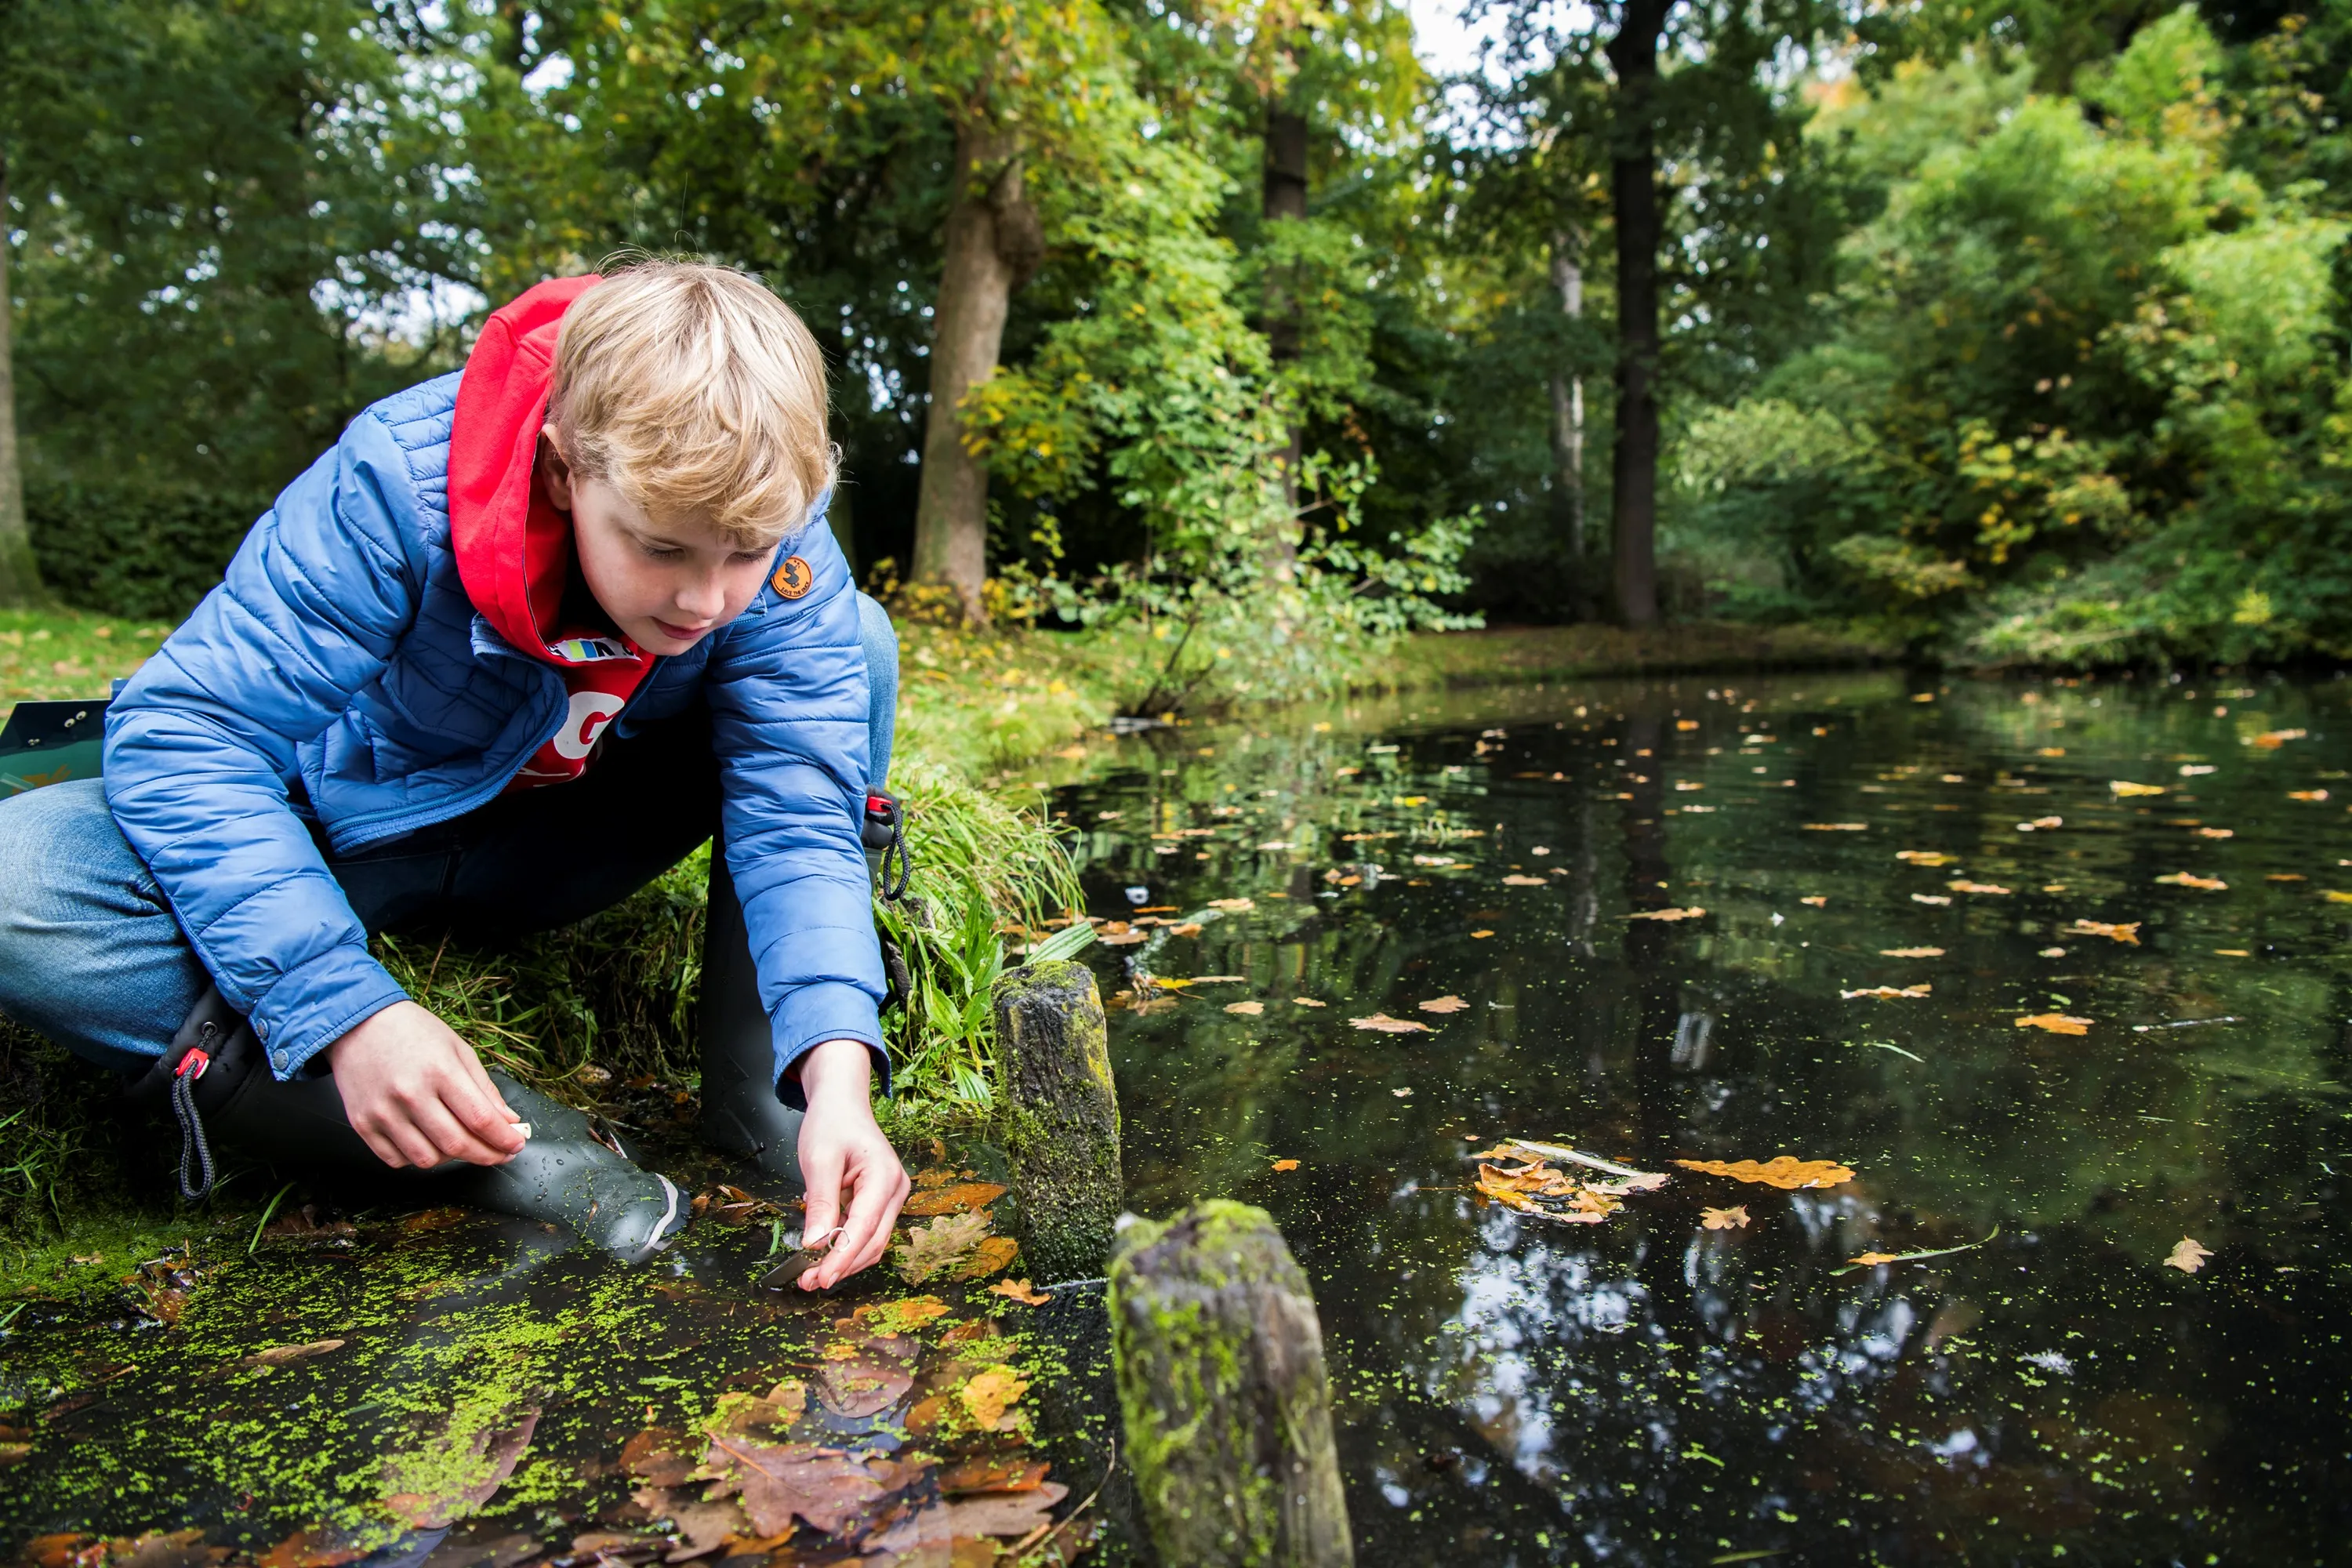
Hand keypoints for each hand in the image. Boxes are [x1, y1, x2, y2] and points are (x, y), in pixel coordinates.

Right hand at [327, 1001, 527, 1169]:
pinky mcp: (363, 1124)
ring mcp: (383, 1112)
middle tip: (500, 1154)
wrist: (359, 1024)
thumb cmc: (413, 1032)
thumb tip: (507, 1121)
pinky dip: (418, 1159)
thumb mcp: (458, 1049)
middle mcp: (410, 1094)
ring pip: (427, 1159)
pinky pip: (396, 1160)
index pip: (481, 1119)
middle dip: (487, 1155)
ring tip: (461, 1143)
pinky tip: (429, 1143)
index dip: (504, 1139)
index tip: (515, 1145)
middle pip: (456, 1144)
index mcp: (440, 1070)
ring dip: (452, 1159)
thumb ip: (484, 1088)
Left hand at [794, 1038, 908, 1289]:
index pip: (864, 1228)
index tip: (820, 1278)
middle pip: (872, 1241)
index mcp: (883, 1176)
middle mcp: (895, 1189)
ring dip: (844, 1262)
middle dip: (841, 1265)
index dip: (842, 1257)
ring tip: (811, 1274)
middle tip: (807, 1281)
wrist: (842, 1104)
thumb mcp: (819, 1158)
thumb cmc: (831, 1124)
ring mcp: (891, 1197)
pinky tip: (822, 1255)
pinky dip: (846, 1248)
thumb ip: (820, 1201)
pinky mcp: (881, 1201)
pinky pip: (867, 1232)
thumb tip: (816, 1243)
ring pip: (872, 1242)